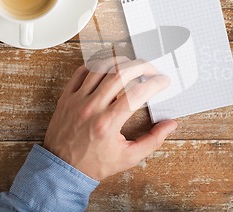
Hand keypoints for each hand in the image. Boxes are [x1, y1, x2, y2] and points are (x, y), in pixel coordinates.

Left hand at [43, 57, 176, 179]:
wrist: (62, 170)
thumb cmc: (94, 164)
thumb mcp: (128, 158)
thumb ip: (152, 140)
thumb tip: (170, 124)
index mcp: (108, 124)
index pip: (137, 94)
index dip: (155, 83)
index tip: (164, 81)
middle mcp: (92, 108)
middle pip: (120, 74)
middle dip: (141, 66)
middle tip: (151, 70)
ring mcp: (77, 100)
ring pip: (101, 68)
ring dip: (121, 62)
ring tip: (132, 66)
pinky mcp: (67, 97)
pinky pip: (82, 72)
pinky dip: (97, 65)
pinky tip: (108, 68)